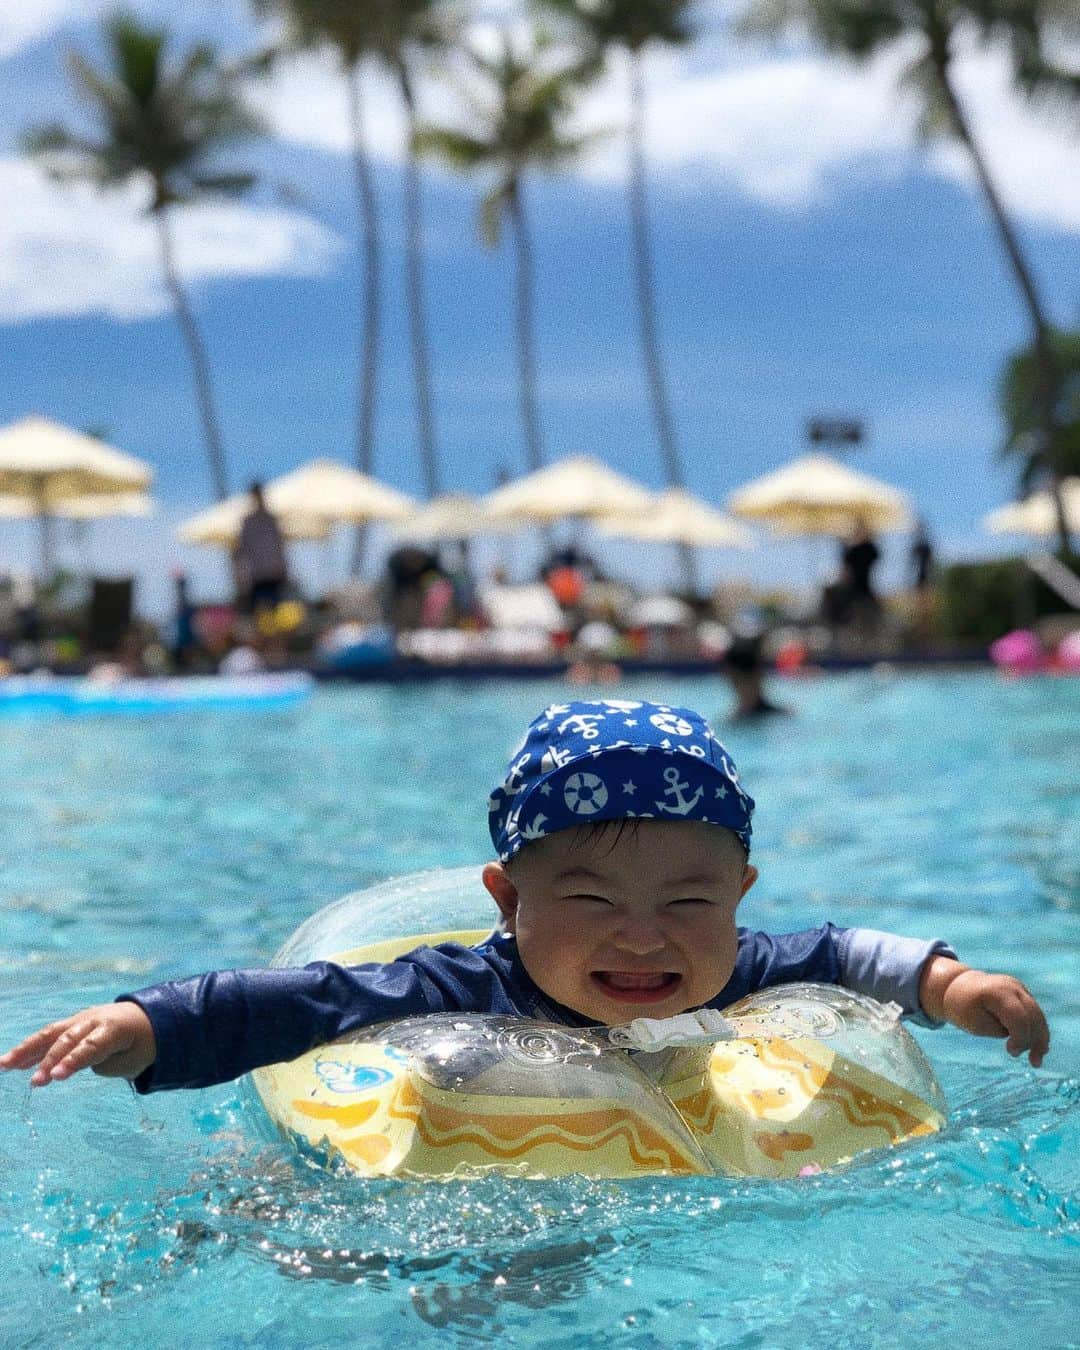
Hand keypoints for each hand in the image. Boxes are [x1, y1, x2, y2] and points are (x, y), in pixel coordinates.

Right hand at [0, 1002, 155, 1085]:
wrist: (148, 1017)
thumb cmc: (144, 1043)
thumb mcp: (136, 1058)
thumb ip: (108, 1064)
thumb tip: (76, 1065)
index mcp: (115, 1028)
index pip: (92, 1046)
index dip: (73, 1060)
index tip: (56, 1076)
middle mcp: (95, 1019)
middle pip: (69, 1039)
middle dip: (50, 1060)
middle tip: (36, 1082)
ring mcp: (81, 1019)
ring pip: (52, 1033)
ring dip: (28, 1050)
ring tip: (4, 1065)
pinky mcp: (72, 1023)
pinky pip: (49, 1036)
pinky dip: (31, 1048)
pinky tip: (11, 1063)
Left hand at [920, 958, 1049, 1066]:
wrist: (959, 987)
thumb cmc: (964, 1009)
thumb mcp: (976, 1024)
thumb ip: (1000, 1030)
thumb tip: (1024, 1037)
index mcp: (996, 991)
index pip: (1018, 1016)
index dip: (1020, 1037)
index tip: (1011, 1052)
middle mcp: (1012, 987)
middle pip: (1033, 1015)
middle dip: (1035, 1040)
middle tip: (1033, 1063)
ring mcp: (1019, 988)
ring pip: (1038, 1015)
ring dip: (1041, 1039)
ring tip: (1037, 1061)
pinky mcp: (1023, 993)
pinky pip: (1035, 1013)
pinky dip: (1037, 1031)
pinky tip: (1040, 1049)